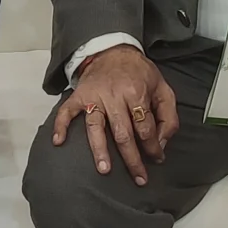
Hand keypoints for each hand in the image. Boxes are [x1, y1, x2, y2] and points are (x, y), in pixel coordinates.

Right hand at [50, 44, 178, 183]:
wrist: (113, 50)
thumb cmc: (139, 73)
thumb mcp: (162, 88)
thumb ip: (168, 115)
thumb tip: (160, 143)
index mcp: (136, 92)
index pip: (145, 127)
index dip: (153, 146)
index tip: (157, 159)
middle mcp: (114, 96)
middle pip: (123, 133)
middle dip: (132, 158)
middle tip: (139, 178)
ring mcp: (94, 96)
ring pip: (96, 127)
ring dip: (99, 149)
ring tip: (104, 170)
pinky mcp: (79, 95)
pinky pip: (67, 111)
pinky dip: (61, 125)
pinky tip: (58, 141)